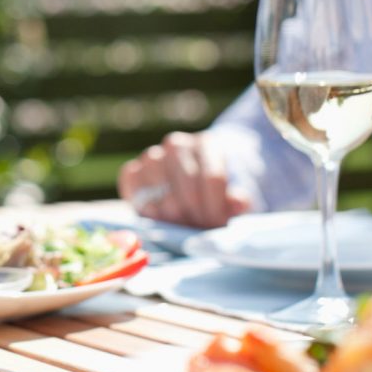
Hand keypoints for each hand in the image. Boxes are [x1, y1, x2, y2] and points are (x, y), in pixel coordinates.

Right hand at [118, 131, 250, 227]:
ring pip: (160, 199)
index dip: (217, 208)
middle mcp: (176, 144)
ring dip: (172, 219)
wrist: (192, 182)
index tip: (219, 224)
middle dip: (196, 217)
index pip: (212, 179)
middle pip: (186, 192)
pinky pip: (135, 195)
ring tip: (183, 223)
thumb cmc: (216, 192)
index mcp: (207, 143)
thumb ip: (237, 201)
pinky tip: (160, 215)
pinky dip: (145, 210)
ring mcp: (152, 156)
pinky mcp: (132, 171)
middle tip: (201, 227)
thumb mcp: (234, 195)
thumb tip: (239, 201)